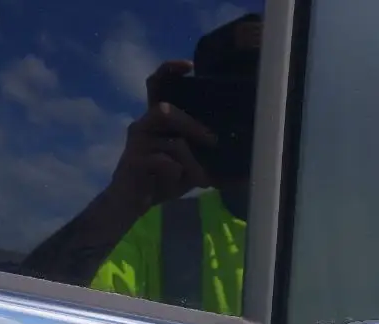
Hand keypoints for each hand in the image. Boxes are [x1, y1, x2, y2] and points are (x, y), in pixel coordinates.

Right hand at [107, 60, 216, 212]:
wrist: (132, 203)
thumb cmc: (163, 179)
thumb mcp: (191, 166)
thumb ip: (207, 157)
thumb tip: (246, 167)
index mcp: (157, 120)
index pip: (157, 84)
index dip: (169, 70)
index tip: (190, 66)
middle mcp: (143, 124)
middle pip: (165, 110)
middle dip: (194, 126)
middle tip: (213, 143)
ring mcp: (137, 142)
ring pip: (171, 140)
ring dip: (191, 158)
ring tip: (201, 176)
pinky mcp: (133, 160)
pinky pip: (163, 161)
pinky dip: (177, 171)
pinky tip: (178, 179)